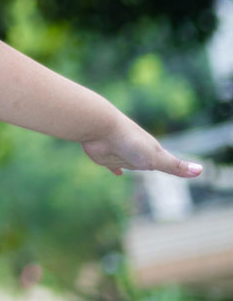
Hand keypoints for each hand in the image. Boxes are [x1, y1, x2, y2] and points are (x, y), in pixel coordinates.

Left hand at [80, 114, 201, 177]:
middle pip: (146, 161)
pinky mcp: (104, 157)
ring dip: (134, 165)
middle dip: (151, 163)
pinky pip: (112, 164)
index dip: (170, 166)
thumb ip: (175, 166)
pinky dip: (115, 169)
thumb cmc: (130, 142)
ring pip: (129, 162)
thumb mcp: (156, 157)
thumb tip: (201, 170)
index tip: (178, 169)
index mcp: (150, 150)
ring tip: (139, 167)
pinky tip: (117, 174)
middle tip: (156, 167)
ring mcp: (120, 153)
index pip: (162, 161)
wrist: (99, 127)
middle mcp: (136, 151)